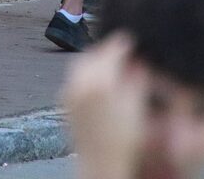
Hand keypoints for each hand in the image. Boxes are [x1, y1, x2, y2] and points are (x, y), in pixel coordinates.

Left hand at [61, 34, 146, 178]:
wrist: (101, 165)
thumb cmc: (124, 139)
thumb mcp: (137, 105)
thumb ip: (137, 76)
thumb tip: (138, 59)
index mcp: (100, 79)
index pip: (112, 48)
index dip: (125, 41)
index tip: (133, 38)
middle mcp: (80, 81)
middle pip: (93, 52)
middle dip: (107, 48)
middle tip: (121, 49)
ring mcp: (69, 90)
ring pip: (81, 62)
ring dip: (95, 59)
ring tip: (111, 63)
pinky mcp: (65, 101)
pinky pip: (75, 76)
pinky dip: (87, 71)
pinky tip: (99, 80)